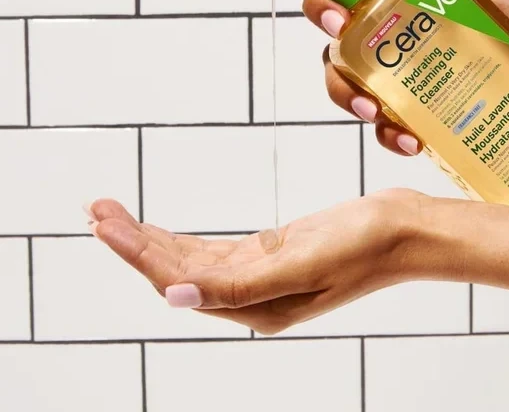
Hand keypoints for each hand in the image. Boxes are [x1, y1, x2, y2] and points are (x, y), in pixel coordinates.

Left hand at [86, 192, 439, 334]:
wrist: (403, 230)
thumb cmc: (362, 245)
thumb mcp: (300, 264)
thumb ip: (237, 285)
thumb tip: (173, 296)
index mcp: (255, 307)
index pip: (178, 280)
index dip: (137, 253)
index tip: (103, 223)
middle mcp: (251, 297)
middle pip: (177, 270)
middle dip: (134, 241)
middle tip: (96, 209)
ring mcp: (260, 275)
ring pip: (191, 260)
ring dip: (152, 238)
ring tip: (115, 215)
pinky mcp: (271, 253)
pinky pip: (214, 251)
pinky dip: (183, 239)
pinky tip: (162, 232)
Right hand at [296, 0, 508, 156]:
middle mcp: (383, 9)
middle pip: (326, 2)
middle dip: (320, 11)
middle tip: (340, 27)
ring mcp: (388, 54)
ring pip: (338, 67)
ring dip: (344, 87)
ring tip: (373, 106)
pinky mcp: (401, 93)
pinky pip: (375, 111)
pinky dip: (383, 128)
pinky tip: (407, 136)